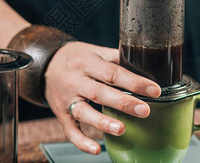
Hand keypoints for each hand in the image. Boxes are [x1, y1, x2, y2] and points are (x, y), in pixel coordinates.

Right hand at [44, 41, 160, 154]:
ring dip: (102, 122)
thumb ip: (117, 58)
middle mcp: (75, 80)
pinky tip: (96, 149)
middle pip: (99, 92)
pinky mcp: (61, 113)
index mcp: (86, 61)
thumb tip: (145, 68)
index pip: (112, 72)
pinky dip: (81, 141)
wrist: (45, 65)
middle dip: (123, 102)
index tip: (154, 90)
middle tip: (144, 110)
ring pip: (83, 111)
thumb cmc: (76, 57)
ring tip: (121, 129)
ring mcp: (67, 98)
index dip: (134, 82)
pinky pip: (70, 129)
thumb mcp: (95, 51)